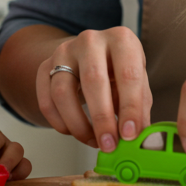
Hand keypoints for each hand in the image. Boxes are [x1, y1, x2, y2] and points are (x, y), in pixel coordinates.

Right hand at [36, 26, 151, 152]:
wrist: (90, 54)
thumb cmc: (118, 70)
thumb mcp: (137, 82)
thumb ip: (140, 108)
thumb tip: (141, 139)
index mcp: (121, 39)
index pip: (128, 74)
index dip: (130, 107)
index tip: (130, 134)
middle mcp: (91, 40)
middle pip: (93, 80)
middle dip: (102, 119)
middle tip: (109, 145)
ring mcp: (64, 51)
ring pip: (63, 92)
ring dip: (78, 125)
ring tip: (93, 141)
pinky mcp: (45, 66)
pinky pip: (46, 100)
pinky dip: (59, 123)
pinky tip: (74, 132)